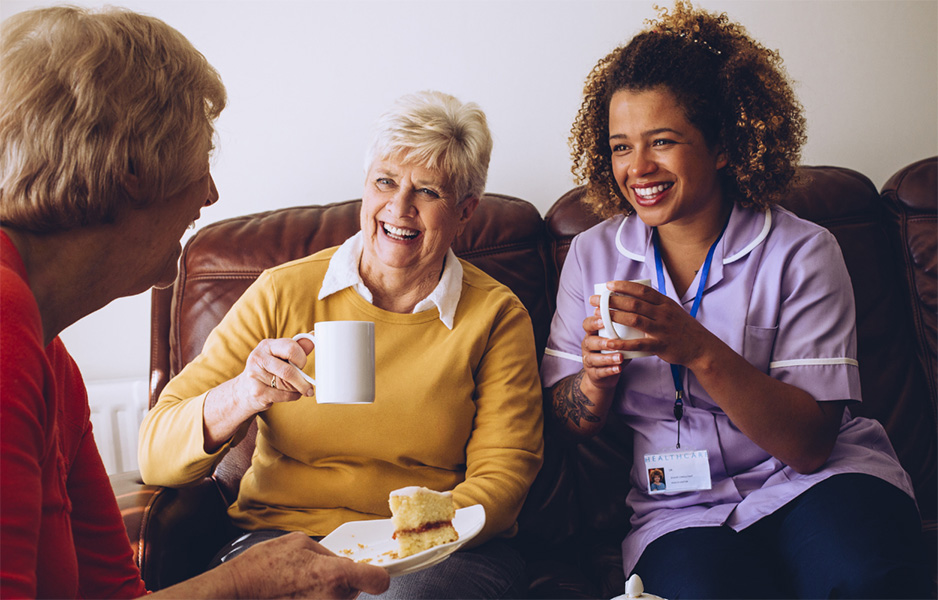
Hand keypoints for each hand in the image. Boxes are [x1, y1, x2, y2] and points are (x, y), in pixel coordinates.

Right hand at [202, 336, 315, 451]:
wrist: (244, 390)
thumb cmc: (268, 369)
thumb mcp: (279, 355)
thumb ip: (296, 347)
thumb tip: (313, 335)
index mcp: (266, 345)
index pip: (291, 348)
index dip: (302, 359)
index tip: (302, 365)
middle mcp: (258, 358)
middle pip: (289, 371)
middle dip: (302, 380)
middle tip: (308, 385)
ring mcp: (255, 376)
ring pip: (288, 385)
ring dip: (297, 389)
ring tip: (297, 388)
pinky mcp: (257, 392)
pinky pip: (284, 396)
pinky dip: (293, 396)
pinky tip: (290, 393)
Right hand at [232, 533, 389, 598]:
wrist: (236, 592)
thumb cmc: (263, 567)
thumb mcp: (299, 542)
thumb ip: (328, 552)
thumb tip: (341, 561)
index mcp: (334, 574)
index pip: (377, 581)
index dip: (379, 576)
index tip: (376, 573)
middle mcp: (332, 599)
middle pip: (354, 590)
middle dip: (341, 581)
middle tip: (314, 575)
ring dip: (326, 593)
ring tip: (299, 585)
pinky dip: (314, 599)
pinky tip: (295, 593)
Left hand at [588, 280, 715, 370]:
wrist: (701, 348)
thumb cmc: (683, 329)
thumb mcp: (672, 310)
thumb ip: (656, 303)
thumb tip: (636, 294)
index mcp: (665, 303)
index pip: (642, 290)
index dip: (624, 286)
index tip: (608, 284)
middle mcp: (663, 314)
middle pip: (634, 303)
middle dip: (612, 300)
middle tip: (595, 300)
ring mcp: (662, 329)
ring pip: (634, 320)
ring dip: (614, 316)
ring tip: (597, 316)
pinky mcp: (660, 345)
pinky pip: (638, 344)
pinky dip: (622, 343)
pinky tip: (609, 342)